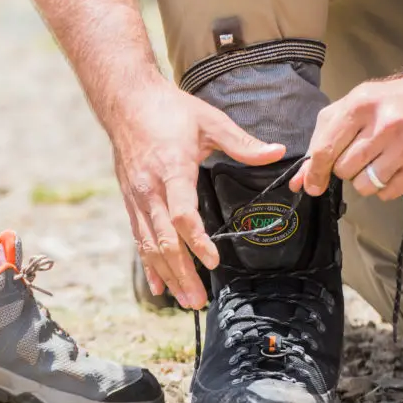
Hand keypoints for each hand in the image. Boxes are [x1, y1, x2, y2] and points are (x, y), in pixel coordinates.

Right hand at [110, 79, 285, 308]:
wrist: (126, 101)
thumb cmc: (169, 109)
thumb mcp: (210, 120)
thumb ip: (243, 142)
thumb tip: (277, 152)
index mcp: (172, 169)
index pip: (181, 214)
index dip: (196, 241)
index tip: (213, 261)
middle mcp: (150, 189)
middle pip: (164, 240)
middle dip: (182, 273)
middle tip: (198, 301)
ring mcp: (137, 198)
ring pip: (149, 245)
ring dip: (167, 276)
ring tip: (185, 301)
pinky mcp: (130, 201)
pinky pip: (139, 239)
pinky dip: (149, 265)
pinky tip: (159, 286)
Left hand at [289, 75, 402, 199]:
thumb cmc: (382, 104)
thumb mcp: (347, 111)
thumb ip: (320, 143)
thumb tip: (301, 182)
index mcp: (361, 106)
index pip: (326, 150)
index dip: (315, 172)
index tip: (312, 184)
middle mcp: (386, 125)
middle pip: (344, 170)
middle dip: (345, 167)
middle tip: (358, 153)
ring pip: (364, 186)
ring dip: (363, 179)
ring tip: (375, 160)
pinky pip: (386, 194)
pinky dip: (383, 187)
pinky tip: (391, 166)